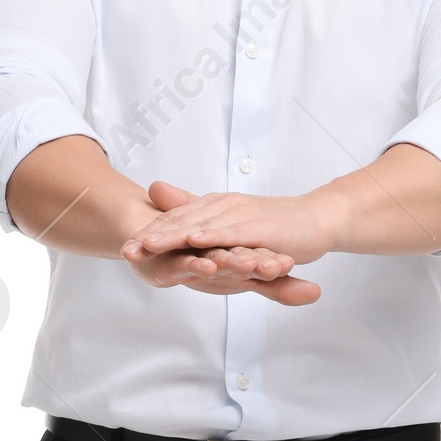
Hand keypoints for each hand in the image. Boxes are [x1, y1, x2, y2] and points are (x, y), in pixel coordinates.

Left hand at [120, 183, 324, 305]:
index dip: (149, 234)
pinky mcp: (262, 229)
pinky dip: (215, 237)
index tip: (124, 247)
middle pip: (182, 223)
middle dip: (152, 237)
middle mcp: (224, 207)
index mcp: (213, 207)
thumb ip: (194, 209)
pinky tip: (196, 241)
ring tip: (147, 245)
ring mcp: (242, 217)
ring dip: (174, 236)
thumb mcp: (228, 218)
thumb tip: (155, 191)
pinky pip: (234, 234)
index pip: (176, 221)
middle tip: (125, 249)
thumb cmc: (272, 225)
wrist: (316, 220)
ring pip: (202, 226)